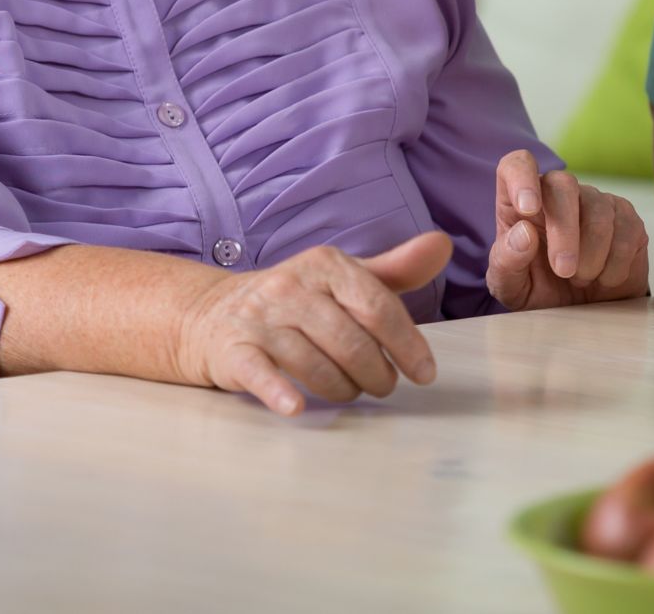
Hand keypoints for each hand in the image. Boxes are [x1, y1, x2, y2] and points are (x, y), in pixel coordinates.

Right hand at [175, 231, 453, 416]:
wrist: (211, 314)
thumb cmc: (294, 300)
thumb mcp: (342, 279)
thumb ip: (394, 269)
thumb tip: (442, 246)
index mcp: (325, 264)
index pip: (377, 306)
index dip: (407, 344)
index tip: (424, 374)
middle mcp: (291, 285)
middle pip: (351, 340)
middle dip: (376, 373)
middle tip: (383, 386)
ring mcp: (260, 318)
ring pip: (316, 364)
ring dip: (343, 389)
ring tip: (350, 392)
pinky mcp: (233, 349)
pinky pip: (260, 372)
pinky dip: (279, 391)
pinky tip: (296, 407)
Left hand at [487, 150, 648, 308]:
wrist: (583, 313)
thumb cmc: (541, 291)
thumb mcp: (511, 287)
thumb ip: (507, 262)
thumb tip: (524, 233)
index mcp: (520, 203)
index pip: (516, 165)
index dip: (521, 178)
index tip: (527, 208)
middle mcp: (559, 194)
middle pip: (563, 184)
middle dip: (565, 231)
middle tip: (563, 271)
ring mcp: (596, 202)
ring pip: (598, 212)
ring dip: (590, 256)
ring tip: (580, 279)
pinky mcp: (627, 218)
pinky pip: (626, 232)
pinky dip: (613, 266)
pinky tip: (603, 278)